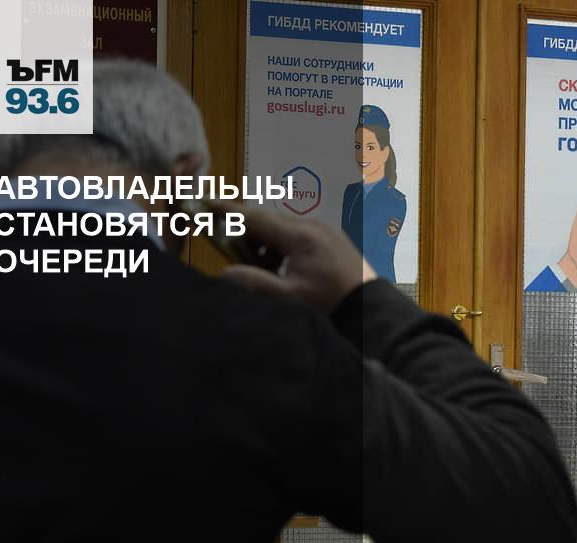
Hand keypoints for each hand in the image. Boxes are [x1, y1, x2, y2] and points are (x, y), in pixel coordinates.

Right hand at [211, 200, 376, 310]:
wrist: (369, 306)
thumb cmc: (331, 301)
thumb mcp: (290, 297)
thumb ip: (256, 283)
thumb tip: (225, 273)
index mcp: (300, 236)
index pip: (256, 218)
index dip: (229, 212)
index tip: (207, 203)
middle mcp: (312, 226)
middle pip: (268, 221)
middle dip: (246, 233)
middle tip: (232, 249)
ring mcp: (323, 229)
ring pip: (282, 228)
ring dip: (265, 242)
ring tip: (264, 269)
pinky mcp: (330, 237)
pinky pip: (298, 234)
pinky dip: (283, 246)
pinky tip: (283, 268)